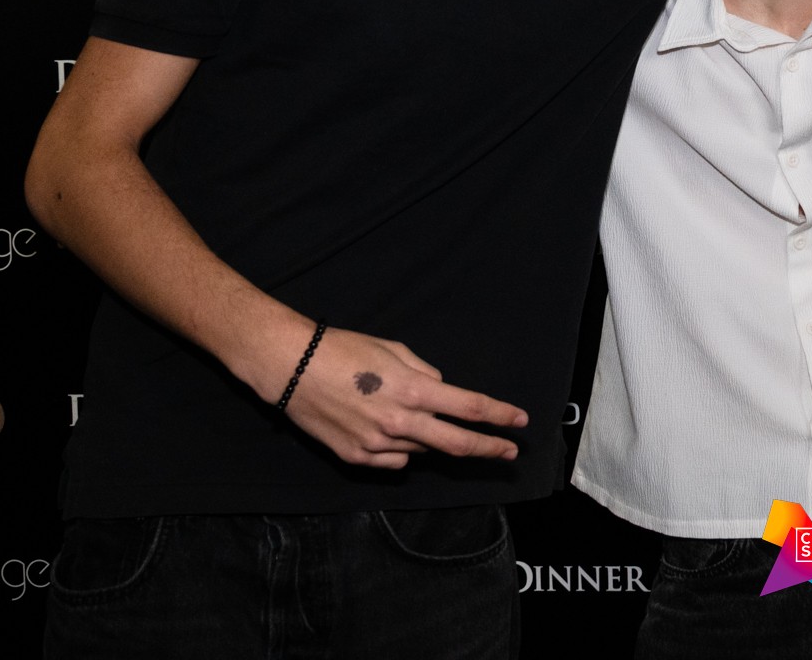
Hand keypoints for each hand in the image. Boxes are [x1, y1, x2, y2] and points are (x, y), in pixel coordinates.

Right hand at [281, 326, 529, 469]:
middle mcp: (400, 422)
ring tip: (405, 415)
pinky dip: (399, 449)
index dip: (501, 417)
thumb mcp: (394, 350)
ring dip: (429, 439)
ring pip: (422, 451)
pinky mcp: (356, 458)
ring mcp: (378, 444)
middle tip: (510, 453)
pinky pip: (394, 461)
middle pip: (458, 443)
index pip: (472, 408)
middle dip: (489, 449)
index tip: (520, 422)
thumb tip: (442, 391)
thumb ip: (425, 373)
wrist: (290, 367)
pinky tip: (384, 430)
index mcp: (414, 389)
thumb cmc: (343, 350)